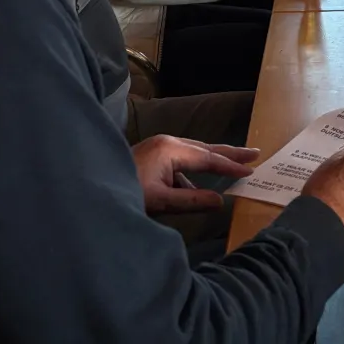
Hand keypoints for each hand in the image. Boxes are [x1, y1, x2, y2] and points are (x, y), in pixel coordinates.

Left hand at [132, 134, 258, 214]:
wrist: (89, 188)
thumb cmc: (124, 193)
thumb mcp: (160, 202)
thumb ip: (192, 200)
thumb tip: (220, 200)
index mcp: (171, 150)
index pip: (208, 159)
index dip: (230, 166)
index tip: (251, 170)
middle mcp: (167, 142)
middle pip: (205, 148)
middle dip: (229, 153)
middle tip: (254, 153)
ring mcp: (158, 146)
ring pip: (193, 152)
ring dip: (213, 161)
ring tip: (234, 166)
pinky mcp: (152, 154)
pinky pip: (180, 160)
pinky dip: (193, 170)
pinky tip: (196, 186)